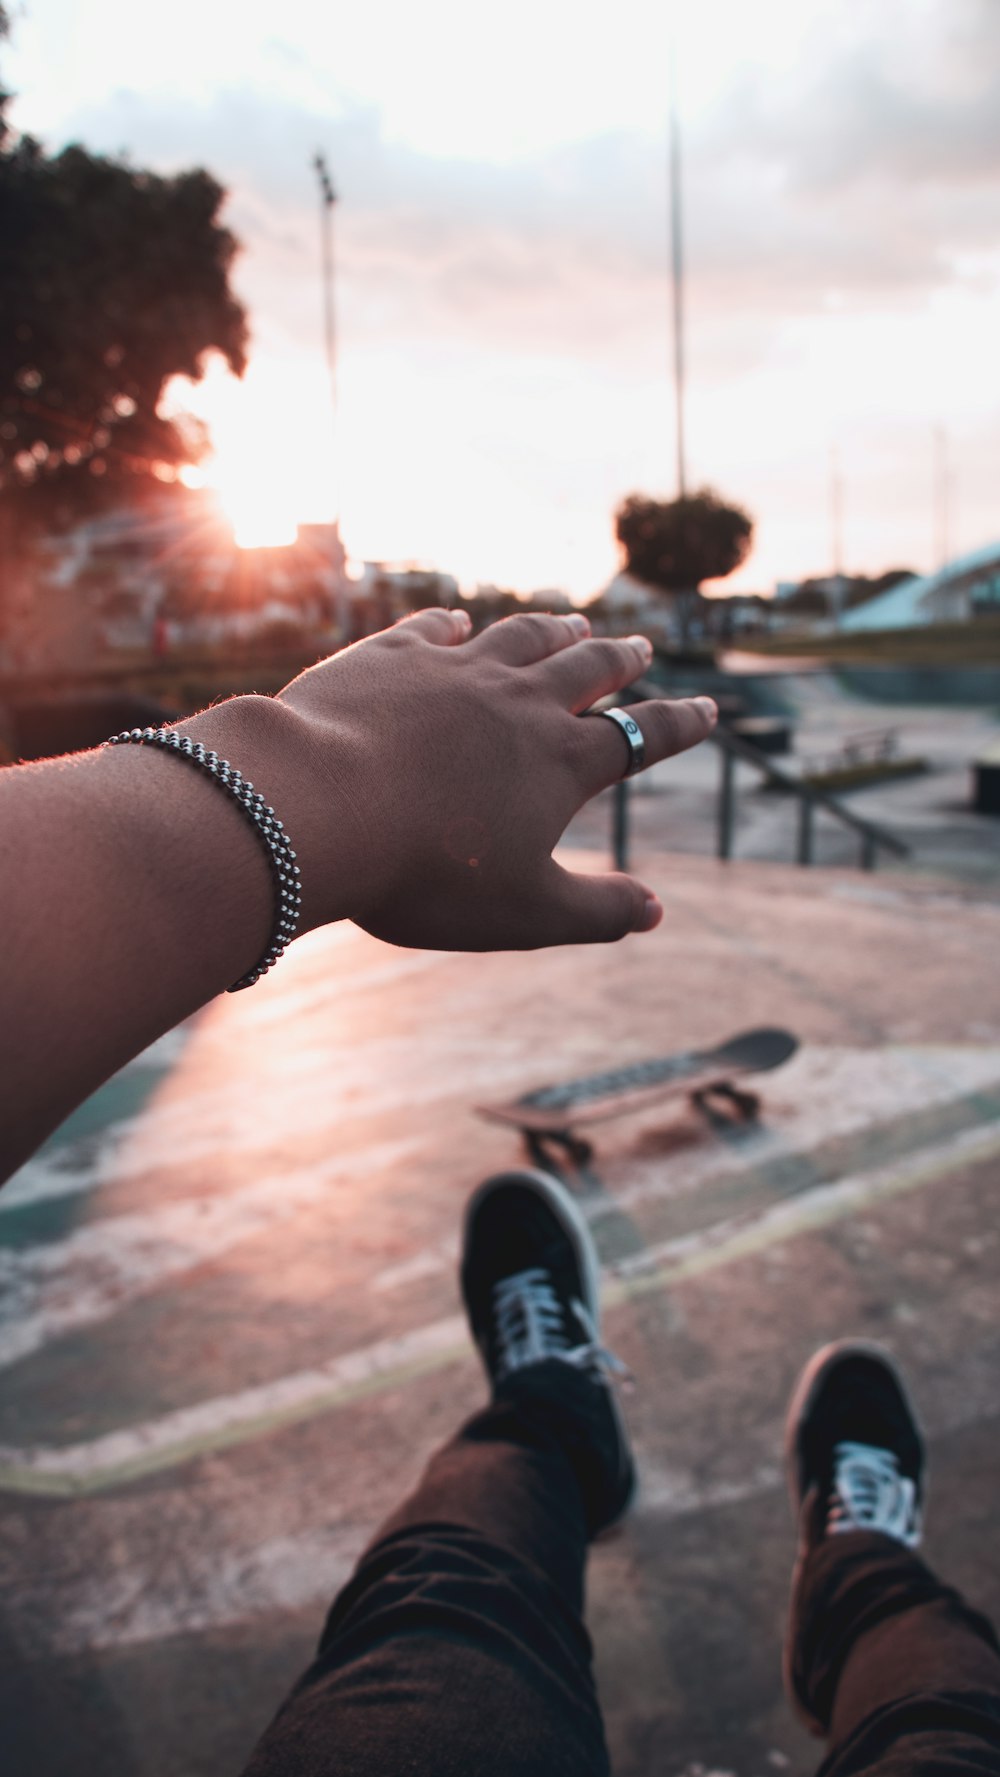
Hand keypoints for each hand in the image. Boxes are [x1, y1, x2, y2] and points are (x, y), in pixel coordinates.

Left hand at [262, 608, 716, 949]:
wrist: (321, 805)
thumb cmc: (426, 873)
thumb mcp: (524, 912)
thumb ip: (596, 911)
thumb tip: (656, 912)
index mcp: (562, 761)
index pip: (639, 736)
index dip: (678, 725)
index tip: (707, 709)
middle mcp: (519, 701)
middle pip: (585, 669)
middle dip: (618, 659)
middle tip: (639, 648)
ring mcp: (454, 671)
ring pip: (519, 639)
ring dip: (552, 630)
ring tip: (574, 623)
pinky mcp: (391, 657)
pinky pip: (435, 631)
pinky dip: (457, 625)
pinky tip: (460, 623)